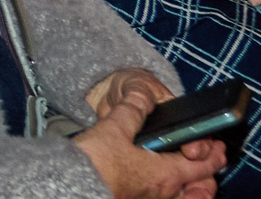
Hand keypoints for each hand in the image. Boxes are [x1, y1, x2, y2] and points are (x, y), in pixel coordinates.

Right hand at [73, 70, 225, 198]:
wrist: (69, 185)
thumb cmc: (94, 164)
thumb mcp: (113, 129)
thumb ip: (131, 111)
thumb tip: (143, 97)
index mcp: (165, 173)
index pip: (202, 165)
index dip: (213, 154)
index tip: (217, 146)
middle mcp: (163, 192)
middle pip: (196, 186)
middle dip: (205, 174)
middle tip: (208, 161)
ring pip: (179, 194)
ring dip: (187, 183)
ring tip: (185, 173)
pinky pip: (161, 197)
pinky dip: (168, 188)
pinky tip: (155, 179)